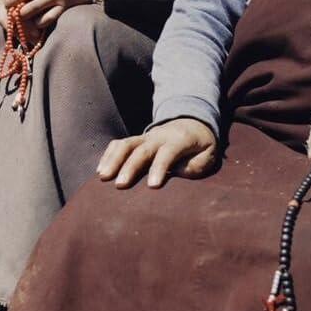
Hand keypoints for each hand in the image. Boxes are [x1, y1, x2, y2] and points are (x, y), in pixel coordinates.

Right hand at [98, 117, 217, 188]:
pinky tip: (101, 170)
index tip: (153, 186)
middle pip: (141, 149)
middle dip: (130, 167)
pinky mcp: (136, 141)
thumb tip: (178, 172)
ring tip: (102, 177)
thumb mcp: (209, 154)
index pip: (167, 152)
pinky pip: (119, 144)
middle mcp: (159, 136)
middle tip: (120, 185)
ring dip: (113, 159)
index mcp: (180, 139)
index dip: (160, 168)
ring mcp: (145, 137)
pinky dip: (108, 155)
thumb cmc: (201, 146)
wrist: (192, 123)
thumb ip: (197, 164)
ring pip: (126, 144)